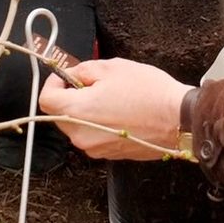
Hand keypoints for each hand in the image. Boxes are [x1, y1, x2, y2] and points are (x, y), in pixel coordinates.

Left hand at [38, 58, 191, 160]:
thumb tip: (72, 75)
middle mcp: (82, 135)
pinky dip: (100, 125)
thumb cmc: (149, 93)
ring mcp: (96, 148)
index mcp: (77, 111)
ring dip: (86, 111)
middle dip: (71, 97)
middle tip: (92, 84)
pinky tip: (120, 113)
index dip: (53, 84)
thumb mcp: (112, 67)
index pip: (46, 99)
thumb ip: (83, 70)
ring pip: (78, 126)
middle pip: (60, 115)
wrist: (178, 119)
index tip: (64, 77)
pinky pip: (94, 136)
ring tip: (111, 98)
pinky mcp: (110, 155)